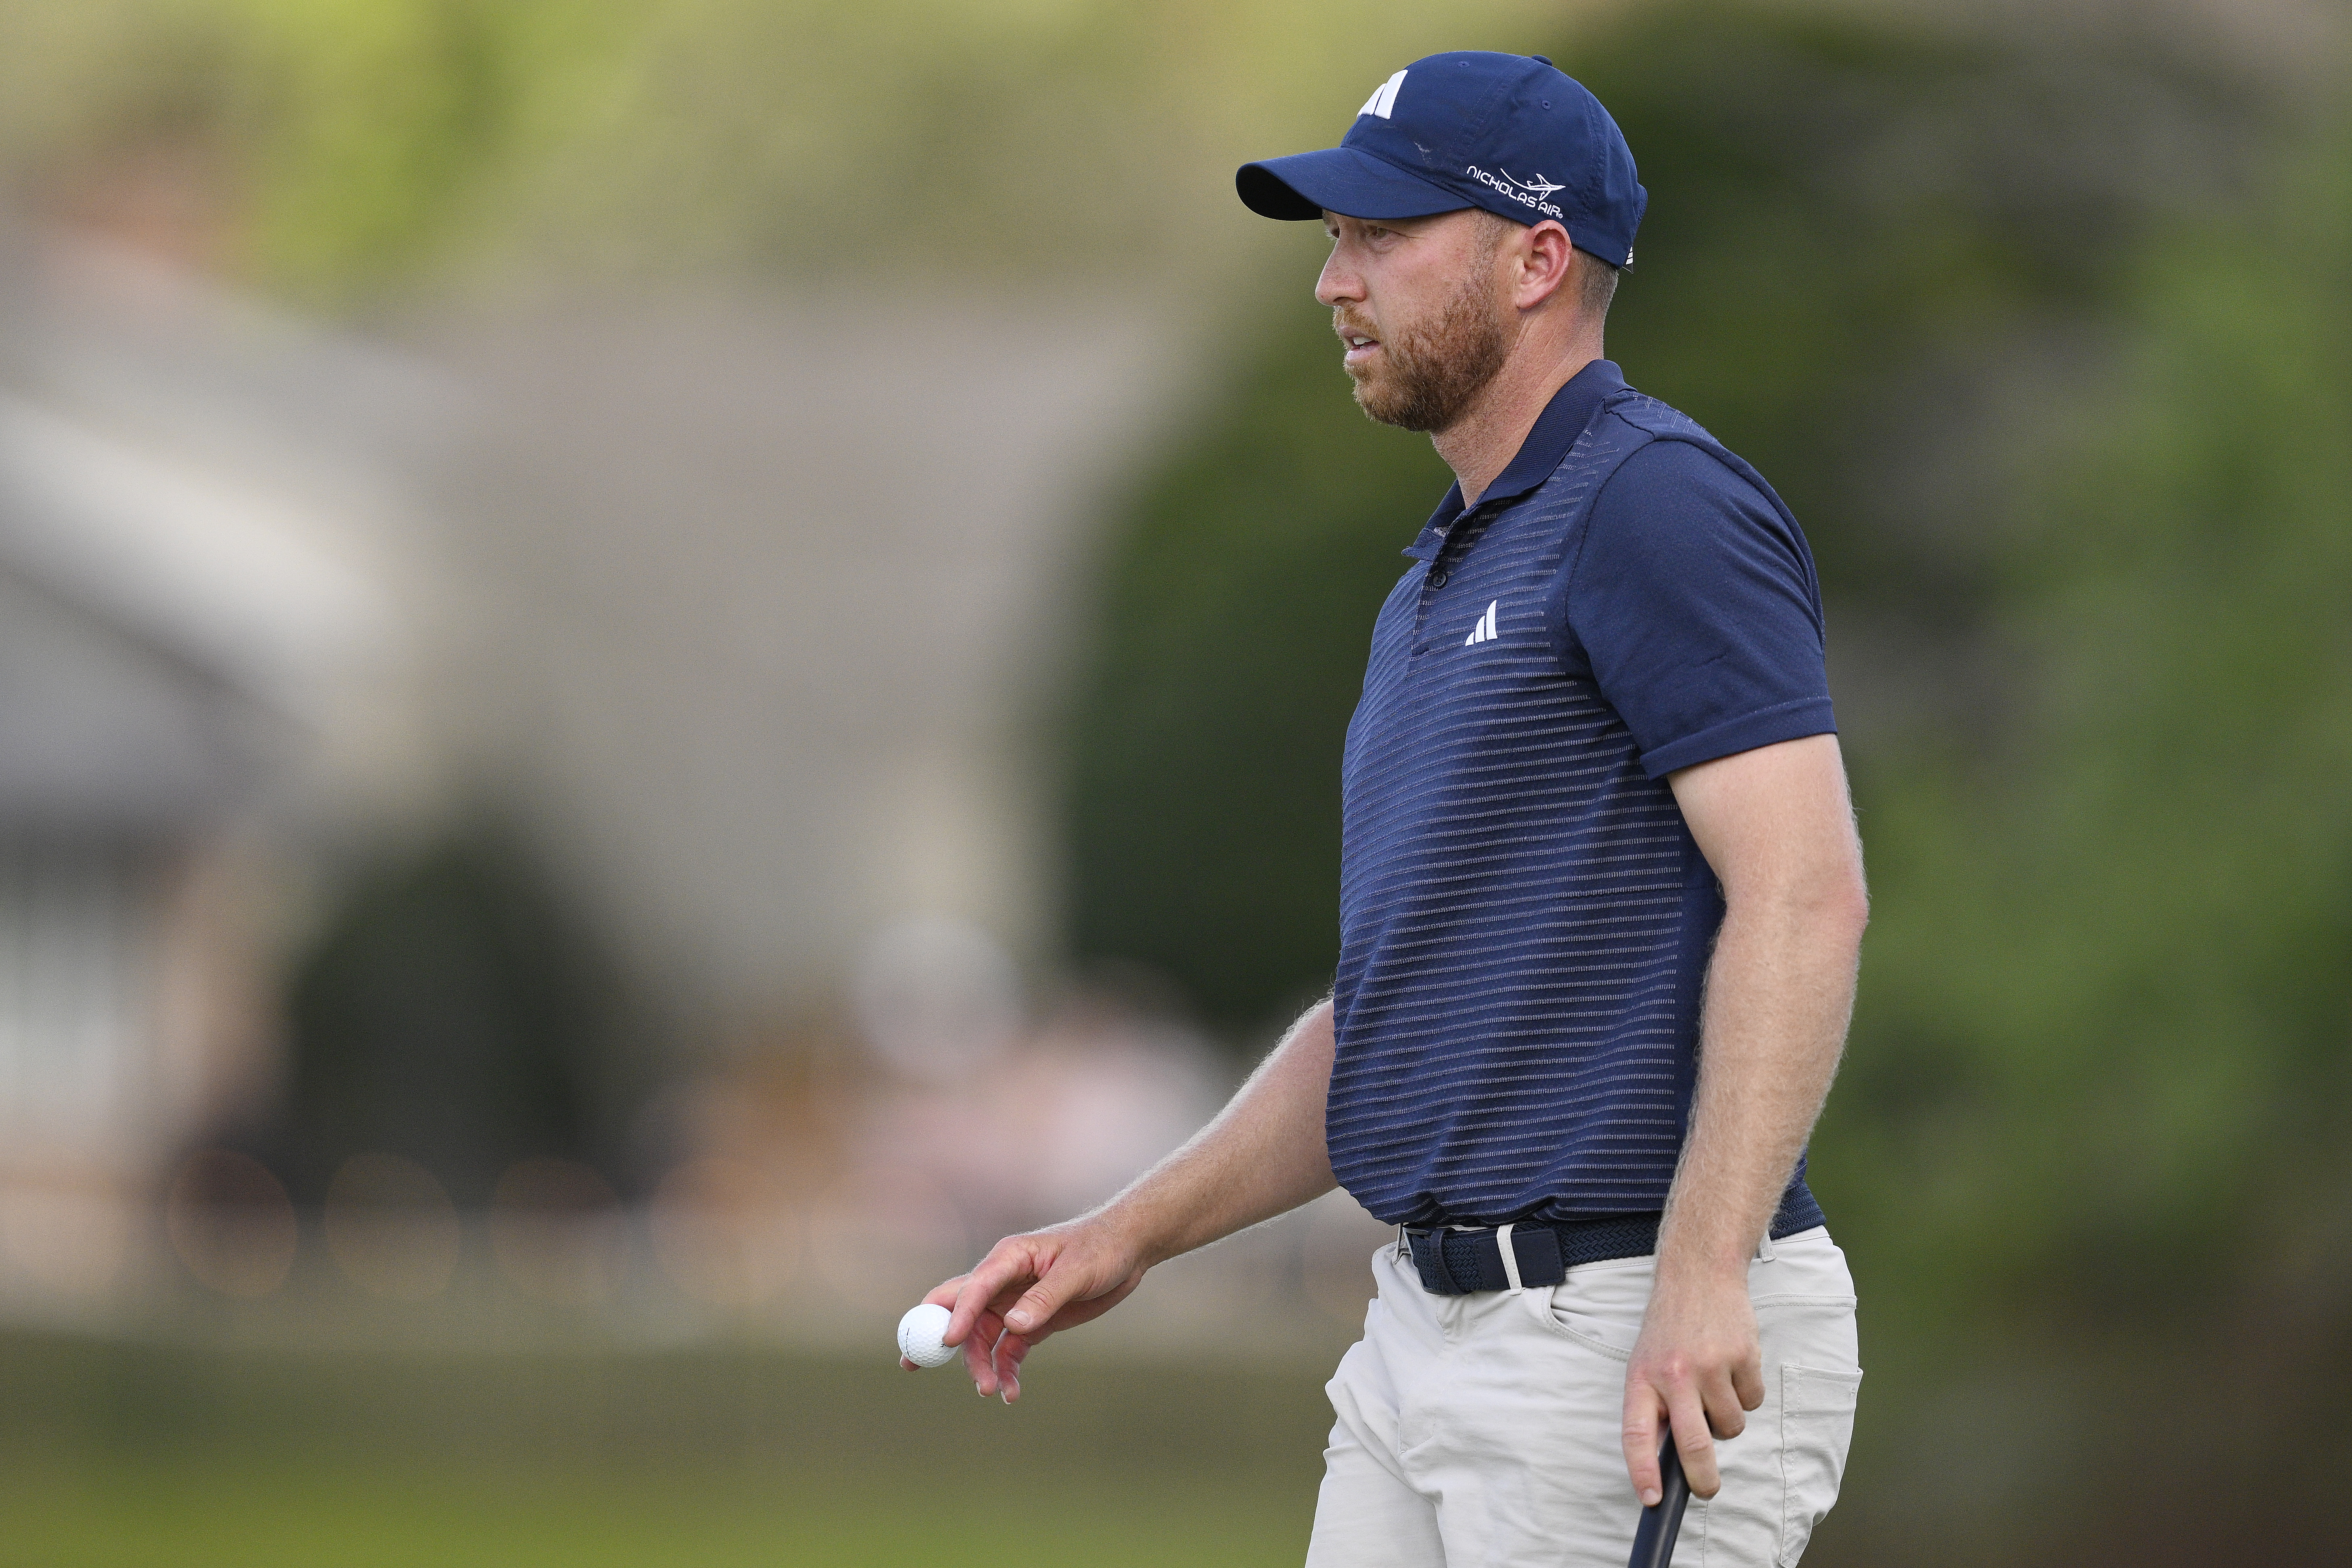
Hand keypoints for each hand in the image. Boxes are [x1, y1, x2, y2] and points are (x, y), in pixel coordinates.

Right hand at [901, 1218, 1146, 1400]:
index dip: (957, 1314)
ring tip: (992, 1391)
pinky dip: (1005, 1371)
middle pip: (961, 1312)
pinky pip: (1008, 1351)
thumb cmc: (1101, 1249)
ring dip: (980, 1365)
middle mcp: (1003, 1281)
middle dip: (936, 1337)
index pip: (973, 1287)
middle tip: (913, 1365)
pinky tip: (1010, 1392)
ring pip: (983, 1339)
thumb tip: (1012, 1325)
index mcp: (1009, 1258)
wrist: (1127, 1250)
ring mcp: (1014, 1304)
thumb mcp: (1076, 1271)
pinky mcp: (1030, 1323)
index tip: (945, 1341)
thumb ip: (1044, 1298)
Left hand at [1621, 1265, 1763, 1502]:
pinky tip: (1732, 1365)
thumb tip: (1667, 1459)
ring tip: (1715, 1383)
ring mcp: (1710, 1366)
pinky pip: (1752, 1402)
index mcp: (1642, 1378)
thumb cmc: (1670, 1327)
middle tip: (1707, 1489)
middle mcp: (1674, 1374)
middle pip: (1693, 1445)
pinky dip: (1746, 1394)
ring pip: (1730, 1426)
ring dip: (1727, 1418)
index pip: (1637, 1434)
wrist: (1699, 1274)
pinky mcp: (1743, 1357)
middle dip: (1702, 1479)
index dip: (1642, 1471)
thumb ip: (1654, 1405)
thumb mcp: (1646, 1362)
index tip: (1651, 1501)